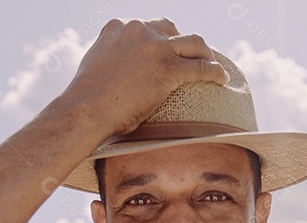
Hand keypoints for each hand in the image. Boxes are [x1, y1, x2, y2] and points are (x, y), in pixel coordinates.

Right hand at [61, 18, 229, 139]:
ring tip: (211, 65)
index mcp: (118, 27)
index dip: (160, 39)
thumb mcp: (95, 64)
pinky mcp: (169, 68)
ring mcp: (155, 48)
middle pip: (172, 30)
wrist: (85, 111)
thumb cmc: (86, 100)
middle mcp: (138, 30)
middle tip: (190, 59)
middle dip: (183, 44)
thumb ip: (110, 58)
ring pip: (193, 42)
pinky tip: (221, 79)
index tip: (166, 52)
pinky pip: (202, 67)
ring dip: (204, 53)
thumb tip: (116, 71)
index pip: (148, 27)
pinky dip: (215, 72)